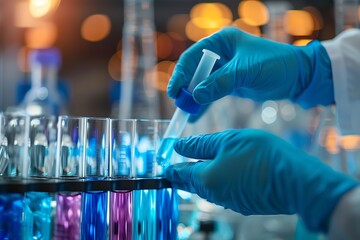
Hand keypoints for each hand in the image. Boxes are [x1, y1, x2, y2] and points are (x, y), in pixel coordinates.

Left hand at [165, 129, 357, 231]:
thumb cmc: (260, 154)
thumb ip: (200, 145)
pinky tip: (226, 174)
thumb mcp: (227, 141)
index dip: (170, 169)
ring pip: (209, 189)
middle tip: (178, 169)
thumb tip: (179, 147)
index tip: (164, 167)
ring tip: (200, 168)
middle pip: (193, 184)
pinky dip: (219, 182)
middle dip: (184, 175)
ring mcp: (231, 202)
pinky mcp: (245, 204)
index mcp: (205, 179)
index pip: (180, 174)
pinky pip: (225, 192)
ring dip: (202, 178)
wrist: (295, 179)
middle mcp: (215, 195)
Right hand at [168, 27, 333, 114]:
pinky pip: (211, 93)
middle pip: (194, 70)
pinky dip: (203, 104)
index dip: (181, 74)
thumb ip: (222, 82)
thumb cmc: (276, 65)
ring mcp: (223, 69)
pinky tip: (195, 116)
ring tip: (185, 112)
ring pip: (201, 83)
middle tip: (180, 104)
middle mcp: (219, 53)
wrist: (297, 76)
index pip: (193, 56)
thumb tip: (196, 96)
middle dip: (186, 88)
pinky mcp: (228, 83)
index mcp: (222, 41)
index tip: (175, 91)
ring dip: (193, 98)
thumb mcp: (247, 72)